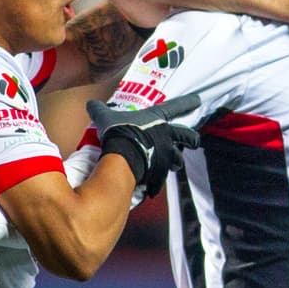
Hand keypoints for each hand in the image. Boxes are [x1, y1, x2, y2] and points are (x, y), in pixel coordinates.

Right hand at [86, 94, 201, 194]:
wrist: (124, 155)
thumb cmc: (119, 132)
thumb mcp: (106, 117)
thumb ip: (99, 110)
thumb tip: (90, 103)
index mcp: (157, 119)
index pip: (174, 108)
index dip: (186, 103)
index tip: (198, 101)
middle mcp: (166, 136)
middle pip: (186, 136)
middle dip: (192, 139)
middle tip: (195, 142)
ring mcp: (165, 154)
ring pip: (176, 159)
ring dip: (175, 161)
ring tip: (174, 165)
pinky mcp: (160, 171)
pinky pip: (160, 177)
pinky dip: (156, 181)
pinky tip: (152, 186)